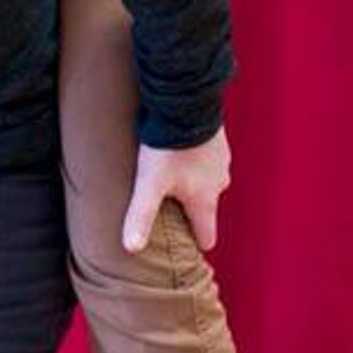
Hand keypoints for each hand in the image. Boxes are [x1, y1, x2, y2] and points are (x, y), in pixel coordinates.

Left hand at [121, 127, 231, 254]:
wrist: (187, 103)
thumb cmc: (168, 147)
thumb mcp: (150, 183)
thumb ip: (141, 215)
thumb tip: (131, 248)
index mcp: (205, 200)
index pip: (207, 236)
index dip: (195, 243)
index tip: (184, 249)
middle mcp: (218, 184)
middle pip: (205, 209)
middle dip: (189, 213)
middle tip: (168, 210)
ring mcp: (221, 162)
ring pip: (206, 184)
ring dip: (191, 184)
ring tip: (169, 179)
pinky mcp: (217, 142)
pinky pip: (206, 161)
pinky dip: (194, 162)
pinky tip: (178, 154)